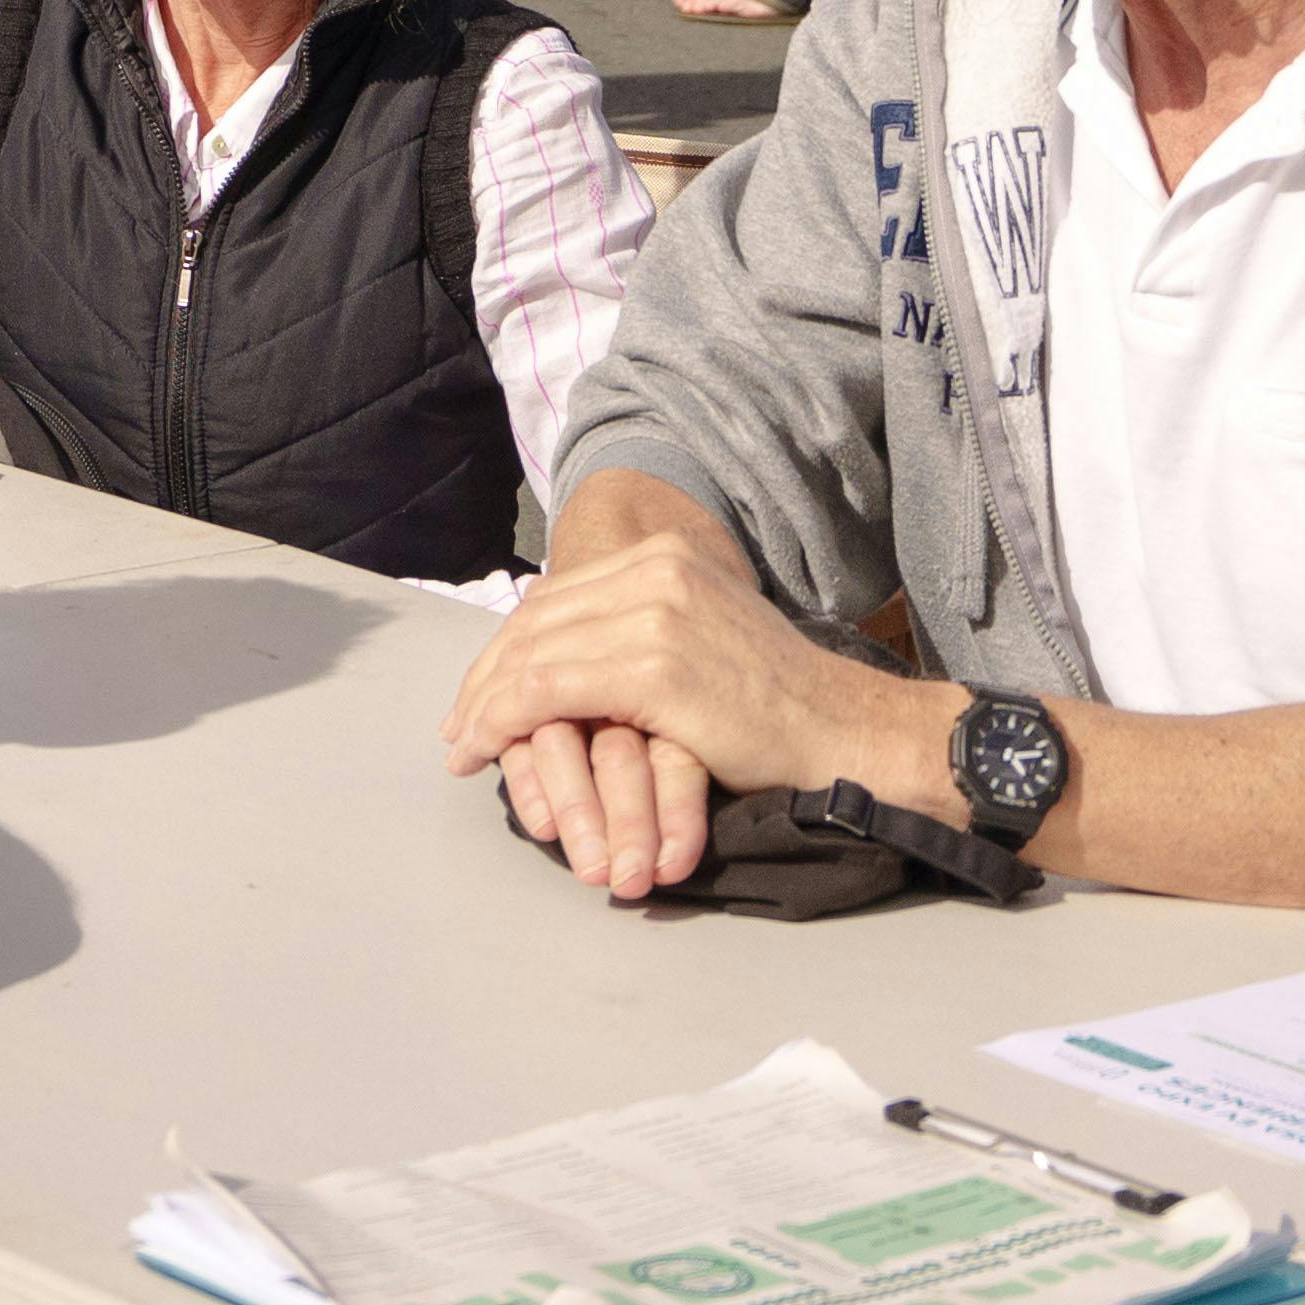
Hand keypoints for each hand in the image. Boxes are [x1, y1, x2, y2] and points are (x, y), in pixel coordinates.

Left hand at [443, 527, 929, 895]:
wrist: (845, 729)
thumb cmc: (780, 705)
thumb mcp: (704, 637)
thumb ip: (643, 627)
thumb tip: (574, 648)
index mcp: (665, 554)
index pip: (559, 594)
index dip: (510, 644)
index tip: (481, 690)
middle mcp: (654, 569)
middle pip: (536, 620)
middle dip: (487, 677)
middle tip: (459, 728)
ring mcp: (653, 613)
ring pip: (533, 654)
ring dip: (487, 706)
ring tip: (467, 746)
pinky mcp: (653, 667)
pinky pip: (549, 690)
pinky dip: (506, 721)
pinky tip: (488, 749)